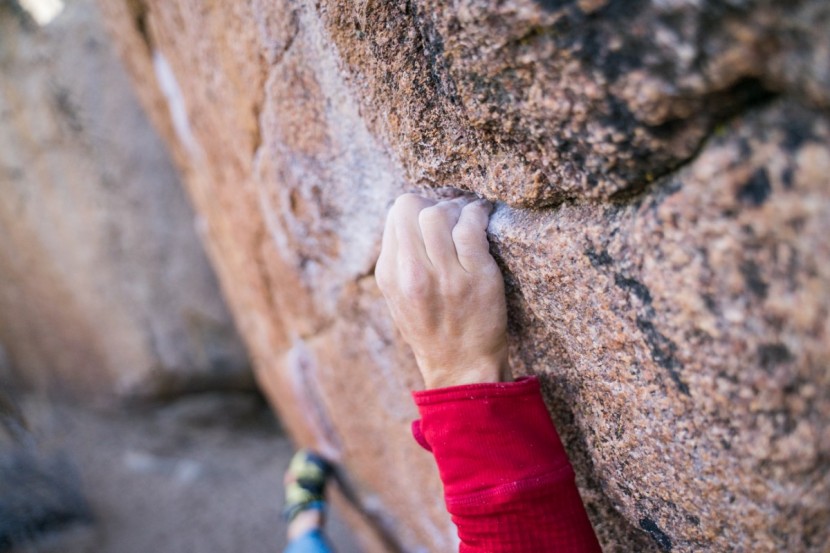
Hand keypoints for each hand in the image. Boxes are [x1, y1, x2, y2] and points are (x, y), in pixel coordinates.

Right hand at [375, 193, 508, 388]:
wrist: (461, 366)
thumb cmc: (432, 329)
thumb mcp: (398, 298)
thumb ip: (399, 258)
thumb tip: (411, 215)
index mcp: (390, 275)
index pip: (396, 213)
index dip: (417, 207)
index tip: (431, 214)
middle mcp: (412, 273)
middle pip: (414, 206)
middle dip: (434, 202)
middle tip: (450, 211)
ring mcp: (445, 274)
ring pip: (441, 213)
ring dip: (457, 206)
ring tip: (466, 214)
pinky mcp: (477, 276)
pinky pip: (472, 226)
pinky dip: (479, 212)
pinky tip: (483, 215)